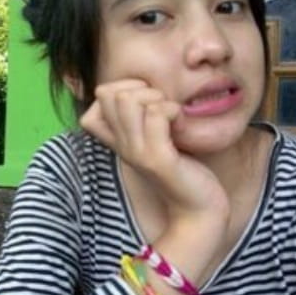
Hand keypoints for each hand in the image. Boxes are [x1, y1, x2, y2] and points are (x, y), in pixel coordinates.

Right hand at [80, 79, 229, 225]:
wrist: (198, 208)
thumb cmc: (183, 169)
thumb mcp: (157, 139)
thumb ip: (145, 118)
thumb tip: (143, 85)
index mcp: (119, 140)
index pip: (98, 98)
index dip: (122, 87)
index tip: (148, 102)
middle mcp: (122, 146)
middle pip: (109, 94)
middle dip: (141, 90)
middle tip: (163, 109)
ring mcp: (137, 152)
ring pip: (128, 100)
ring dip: (157, 99)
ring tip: (172, 117)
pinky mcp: (157, 159)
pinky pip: (156, 115)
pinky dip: (174, 112)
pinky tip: (182, 126)